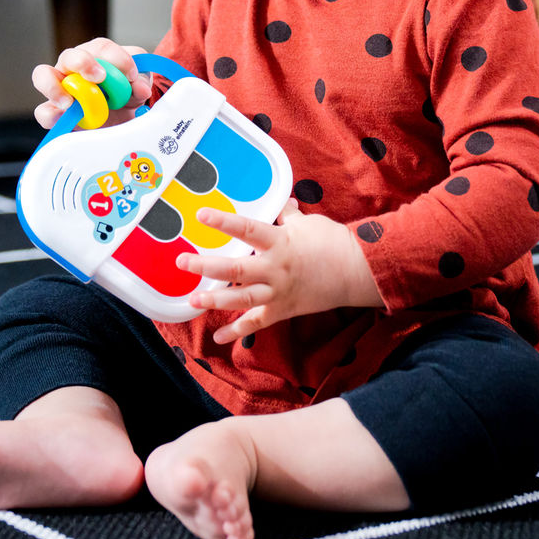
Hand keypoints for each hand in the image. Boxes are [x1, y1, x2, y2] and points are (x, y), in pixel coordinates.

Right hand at [30, 37, 151, 128]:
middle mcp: (74, 67)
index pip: (102, 47)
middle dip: (83, 63)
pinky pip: (43, 111)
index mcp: (97, 54)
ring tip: (69, 102)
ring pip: (43, 75)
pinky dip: (51, 114)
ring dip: (54, 87)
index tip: (131, 75)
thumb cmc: (127, 91)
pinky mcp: (55, 111)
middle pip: (70, 56)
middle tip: (99, 77)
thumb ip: (141, 80)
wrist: (122, 116)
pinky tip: (64, 118)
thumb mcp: (139, 83)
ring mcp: (60, 87)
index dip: (117, 59)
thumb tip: (140, 89)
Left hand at [178, 201, 383, 343]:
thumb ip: (289, 215)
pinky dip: (237, 331)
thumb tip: (281, 202)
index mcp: (280, 242)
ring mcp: (278, 291)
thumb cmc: (333, 242)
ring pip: (241, 298)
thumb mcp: (308, 223)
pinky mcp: (283, 309)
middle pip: (235, 268)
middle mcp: (275, 268)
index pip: (246, 228)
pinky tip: (219, 337)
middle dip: (206, 265)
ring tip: (193, 301)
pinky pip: (257, 323)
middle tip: (181, 262)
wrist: (357, 271)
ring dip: (215, 300)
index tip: (200, 215)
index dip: (223, 221)